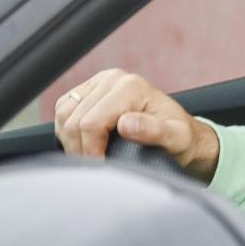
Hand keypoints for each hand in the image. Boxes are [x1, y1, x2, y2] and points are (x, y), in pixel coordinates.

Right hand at [54, 69, 218, 182]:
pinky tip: (85, 143)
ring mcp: (99, 82)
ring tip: (91, 156)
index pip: (90, 123)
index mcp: (131, 86)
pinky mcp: (89, 90)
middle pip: (73, 120)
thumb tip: (126, 124)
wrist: (181, 133)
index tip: (102, 166)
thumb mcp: (176, 138)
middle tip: (97, 166)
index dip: (91, 150)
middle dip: (81, 149)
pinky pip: (63, 111)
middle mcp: (113, 79)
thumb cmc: (179, 137)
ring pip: (63, 115)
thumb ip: (155, 131)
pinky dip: (67, 131)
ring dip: (71, 141)